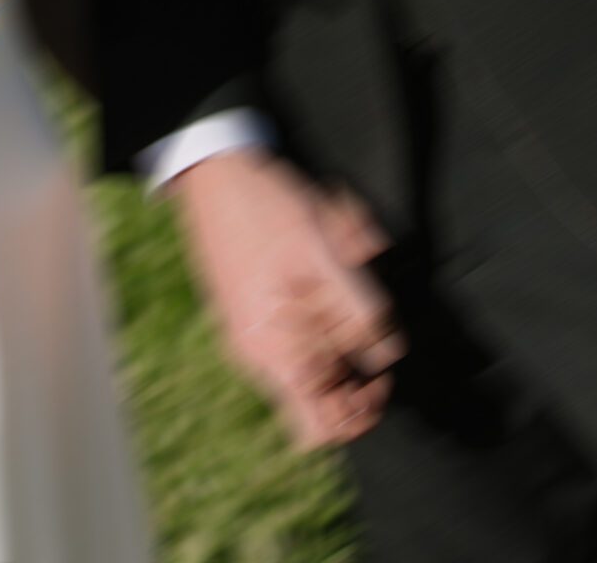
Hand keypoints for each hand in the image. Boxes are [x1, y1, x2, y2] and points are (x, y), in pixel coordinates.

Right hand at [171, 147, 405, 447]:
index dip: (361, 411)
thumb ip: (357, 308)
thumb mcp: (323, 249)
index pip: (322, 428)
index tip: (379, 372)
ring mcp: (250, 332)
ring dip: (337, 325)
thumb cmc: (265, 205)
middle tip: (371, 333)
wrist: (212, 169)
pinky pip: (292, 331)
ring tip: (344, 278)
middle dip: (352, 361)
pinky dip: (317, 306)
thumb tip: (384, 352)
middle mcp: (257, 354)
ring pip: (310, 356)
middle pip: (320, 395)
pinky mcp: (248, 310)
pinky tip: (323, 264)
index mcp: (273, 352)